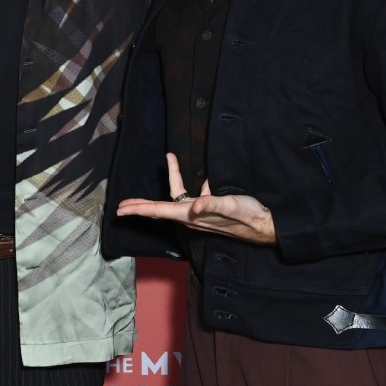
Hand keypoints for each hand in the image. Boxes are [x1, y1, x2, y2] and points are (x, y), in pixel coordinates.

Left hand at [117, 153, 276, 244]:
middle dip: (141, 205)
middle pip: (161, 207)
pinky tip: (203, 175)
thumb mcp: (229, 206)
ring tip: (170, 160)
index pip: (158, 210)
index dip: (138, 208)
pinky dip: (193, 183)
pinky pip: (194, 194)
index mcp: (191, 215)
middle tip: (121, 205)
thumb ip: (211, 204)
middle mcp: (191, 215)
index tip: (120, 209)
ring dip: (172, 180)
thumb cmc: (247, 216)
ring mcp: (200, 213)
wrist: (265, 224)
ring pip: (177, 197)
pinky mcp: (210, 208)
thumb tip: (193, 205)